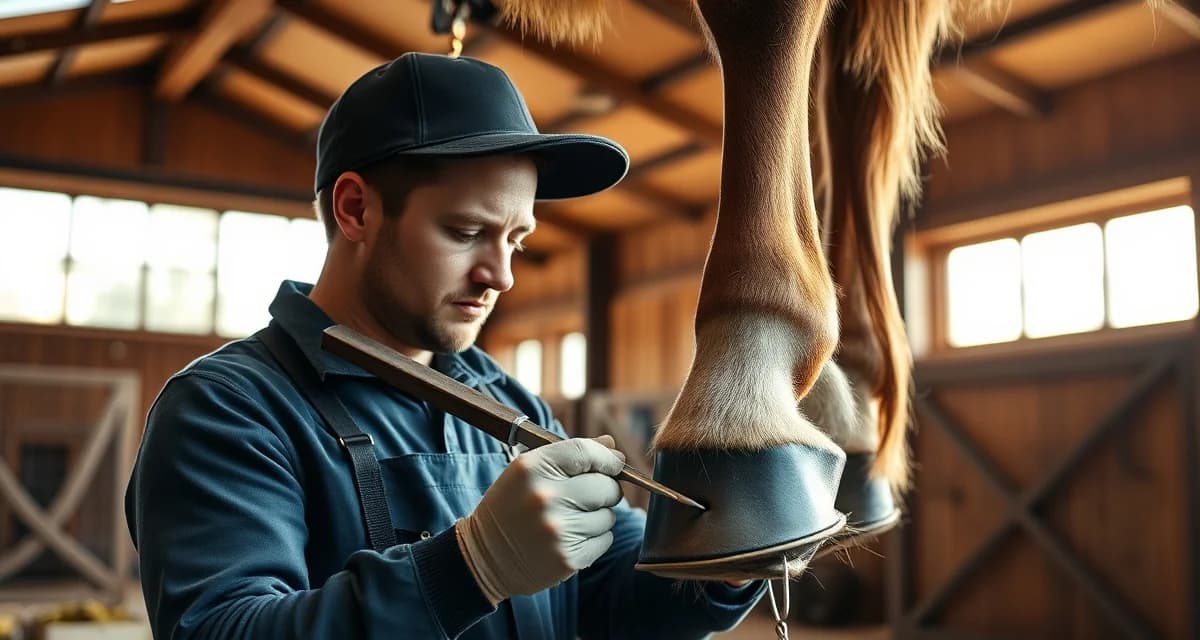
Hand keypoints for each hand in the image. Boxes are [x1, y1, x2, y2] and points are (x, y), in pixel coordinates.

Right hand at [457, 436, 625, 604]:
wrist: (484, 557)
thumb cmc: (511, 507)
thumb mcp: (528, 472)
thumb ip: (571, 454)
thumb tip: (612, 447)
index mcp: (532, 468)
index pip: (586, 452)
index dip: (607, 459)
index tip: (614, 464)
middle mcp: (546, 497)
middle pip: (606, 486)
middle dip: (604, 490)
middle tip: (584, 497)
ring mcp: (558, 530)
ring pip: (608, 515)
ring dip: (597, 517)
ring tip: (569, 520)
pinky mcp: (568, 558)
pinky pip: (605, 540)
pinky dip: (594, 539)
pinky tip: (570, 538)